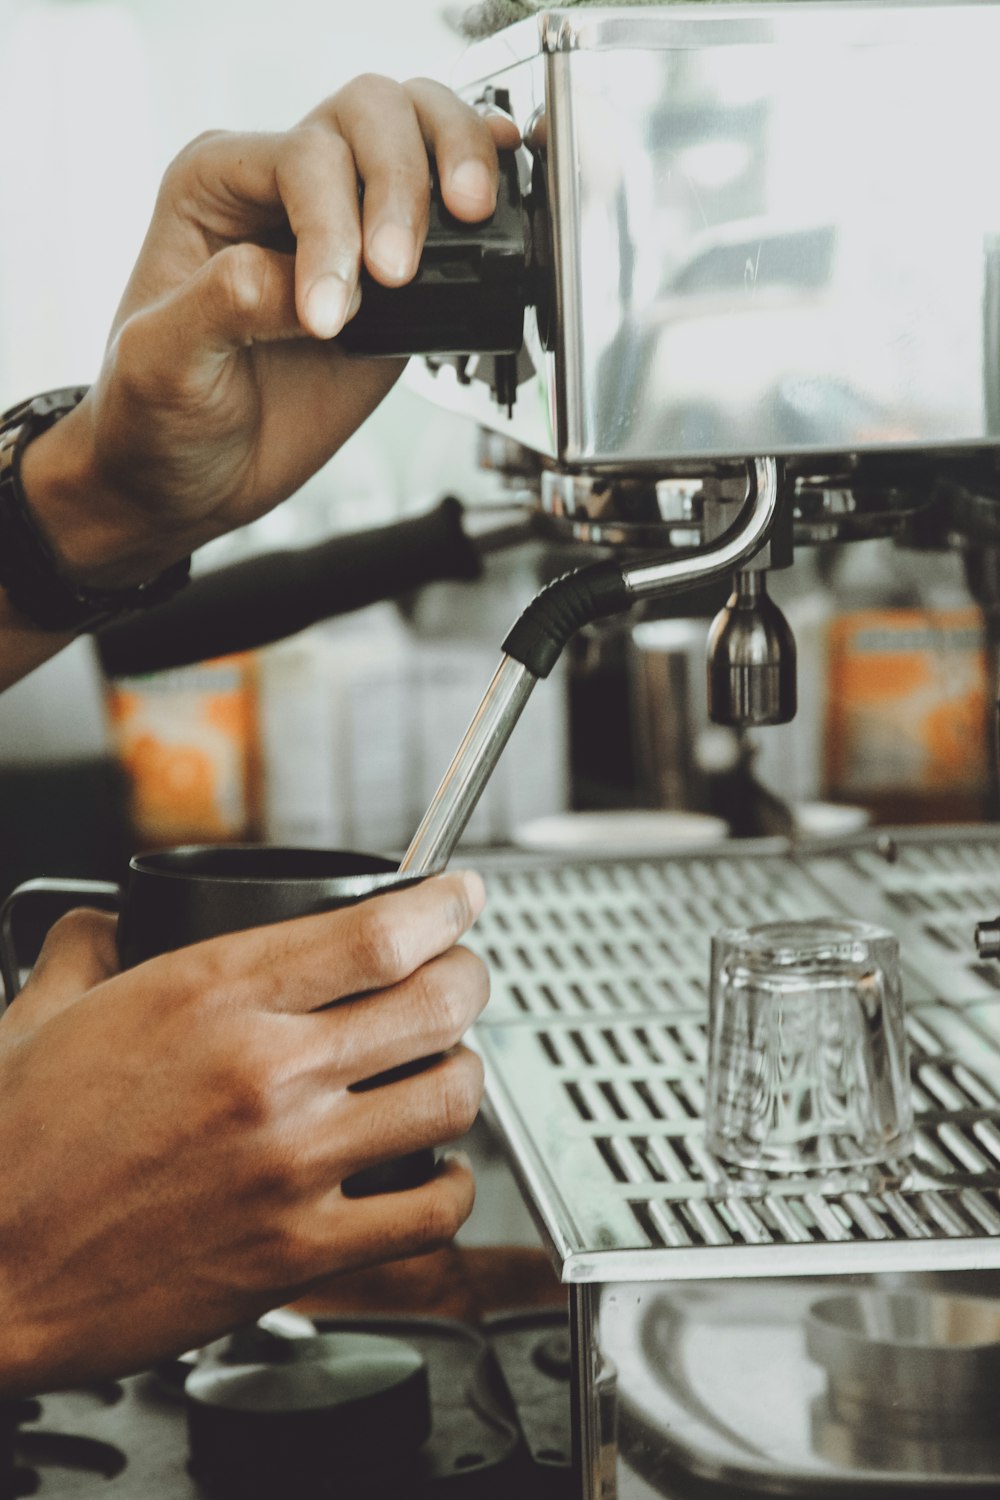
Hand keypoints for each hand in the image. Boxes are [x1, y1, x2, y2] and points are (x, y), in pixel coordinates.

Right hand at [0, 870, 487, 1394]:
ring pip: (448, 1098)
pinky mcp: (298, 1252)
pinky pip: (428, 1211)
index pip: (377, 932)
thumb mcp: (35, 1018)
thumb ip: (84, 948)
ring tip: (448, 1068)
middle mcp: (265, 1071)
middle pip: (435, 1002)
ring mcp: (290, 1165)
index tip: (463, 897)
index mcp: (208, 996)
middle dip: (470, 977)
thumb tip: (104, 921)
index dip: (445, 906)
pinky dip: (451, 1184)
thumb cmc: (8, 1155)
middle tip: (464, 975)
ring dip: (465, 1074)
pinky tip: (434, 1171)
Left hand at [21, 77, 518, 586]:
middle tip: (396, 275)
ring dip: (454, 161)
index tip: (330, 316)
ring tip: (469, 216)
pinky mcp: (395, 290)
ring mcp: (347, 230)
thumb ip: (225, 304)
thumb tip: (297, 277)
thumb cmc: (155, 413)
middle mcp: (284, 189)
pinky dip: (483, 195)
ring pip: (416, 131)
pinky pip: (449, 218)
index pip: (301, 159)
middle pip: (369, 118)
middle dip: (399, 185)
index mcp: (216, 185)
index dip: (330, 226)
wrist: (186, 476)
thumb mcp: (163, 361)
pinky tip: (495, 204)